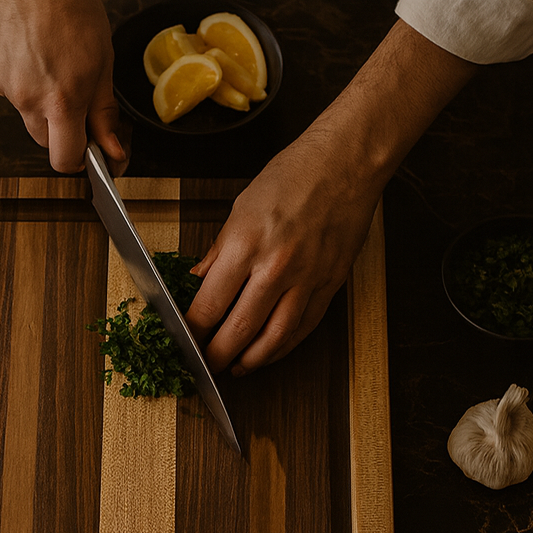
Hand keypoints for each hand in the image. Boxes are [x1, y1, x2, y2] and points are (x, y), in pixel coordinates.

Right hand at [0, 0, 125, 174]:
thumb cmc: (73, 6)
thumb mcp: (102, 61)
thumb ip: (103, 112)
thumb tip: (111, 151)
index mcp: (61, 100)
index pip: (64, 160)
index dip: (79, 159)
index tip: (91, 148)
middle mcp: (27, 99)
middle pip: (44, 140)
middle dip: (62, 130)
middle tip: (78, 96)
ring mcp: (4, 85)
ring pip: (27, 113)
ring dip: (42, 101)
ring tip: (55, 60)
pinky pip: (11, 88)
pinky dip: (25, 78)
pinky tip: (35, 49)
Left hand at [184, 18, 477, 372]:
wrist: (346, 165)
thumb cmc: (293, 176)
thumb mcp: (240, 208)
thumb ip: (219, 252)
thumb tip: (200, 282)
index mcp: (246, 245)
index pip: (209, 305)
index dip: (193, 330)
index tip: (186, 339)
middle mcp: (276, 268)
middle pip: (238, 330)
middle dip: (217, 354)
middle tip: (206, 363)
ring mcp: (307, 280)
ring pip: (274, 339)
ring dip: (251, 361)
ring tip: (236, 367)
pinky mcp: (330, 285)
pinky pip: (303, 328)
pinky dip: (284, 347)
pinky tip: (269, 352)